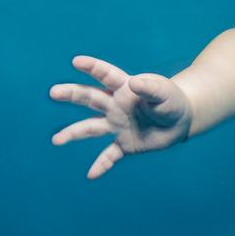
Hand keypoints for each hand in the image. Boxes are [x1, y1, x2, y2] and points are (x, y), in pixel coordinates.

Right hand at [49, 55, 191, 179]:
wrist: (180, 121)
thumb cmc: (171, 101)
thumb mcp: (165, 93)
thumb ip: (150, 88)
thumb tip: (133, 82)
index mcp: (125, 88)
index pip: (106, 75)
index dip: (93, 67)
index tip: (77, 61)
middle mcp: (116, 106)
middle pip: (90, 98)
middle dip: (72, 94)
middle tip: (54, 92)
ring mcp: (118, 125)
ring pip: (91, 128)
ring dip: (74, 133)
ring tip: (57, 140)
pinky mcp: (125, 144)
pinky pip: (110, 155)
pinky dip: (101, 165)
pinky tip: (92, 174)